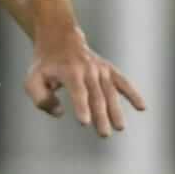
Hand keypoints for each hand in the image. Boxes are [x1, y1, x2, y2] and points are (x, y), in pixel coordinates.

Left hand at [25, 32, 144, 136]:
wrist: (59, 39)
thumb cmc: (44, 65)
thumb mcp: (32, 79)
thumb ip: (41, 98)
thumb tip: (60, 113)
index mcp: (69, 71)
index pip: (77, 92)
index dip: (81, 107)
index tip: (85, 123)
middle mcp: (88, 69)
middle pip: (96, 95)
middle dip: (100, 116)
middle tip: (104, 134)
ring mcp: (100, 69)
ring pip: (110, 92)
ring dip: (116, 111)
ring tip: (119, 128)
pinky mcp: (108, 70)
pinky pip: (123, 82)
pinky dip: (133, 93)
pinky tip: (142, 107)